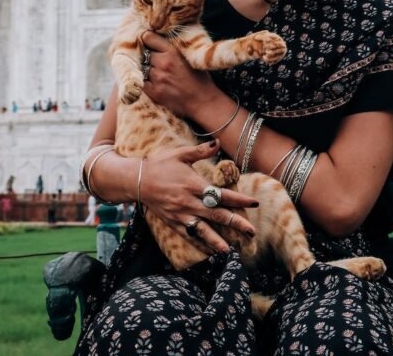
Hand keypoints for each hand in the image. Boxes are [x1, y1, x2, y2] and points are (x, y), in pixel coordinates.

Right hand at [138, 141, 257, 253]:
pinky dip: (199, 243)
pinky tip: (209, 251)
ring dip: (217, 240)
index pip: (221, 194)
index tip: (255, 203)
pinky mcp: (172, 222)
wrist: (137, 180)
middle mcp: (189, 201)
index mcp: (193, 184)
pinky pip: (188, 235)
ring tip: (230, 250)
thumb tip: (218, 142)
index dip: (239, 199)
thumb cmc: (160, 164)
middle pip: (216, 214)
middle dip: (236, 223)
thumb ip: (200, 150)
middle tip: (251, 231)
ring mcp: (180, 214)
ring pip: (202, 229)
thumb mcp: (180, 153)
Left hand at [140, 31, 215, 117]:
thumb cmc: (200, 79)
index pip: (150, 39)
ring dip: (148, 70)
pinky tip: (157, 84)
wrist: (203, 101)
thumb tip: (159, 43)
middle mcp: (164, 63)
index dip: (147, 40)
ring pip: (143, 69)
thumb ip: (174, 50)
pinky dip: (147, 82)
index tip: (147, 41)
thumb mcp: (190, 57)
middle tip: (157, 62)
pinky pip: (143, 82)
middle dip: (149, 57)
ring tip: (159, 74)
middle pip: (145, 54)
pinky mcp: (155, 92)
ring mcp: (158, 78)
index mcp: (173, 52)